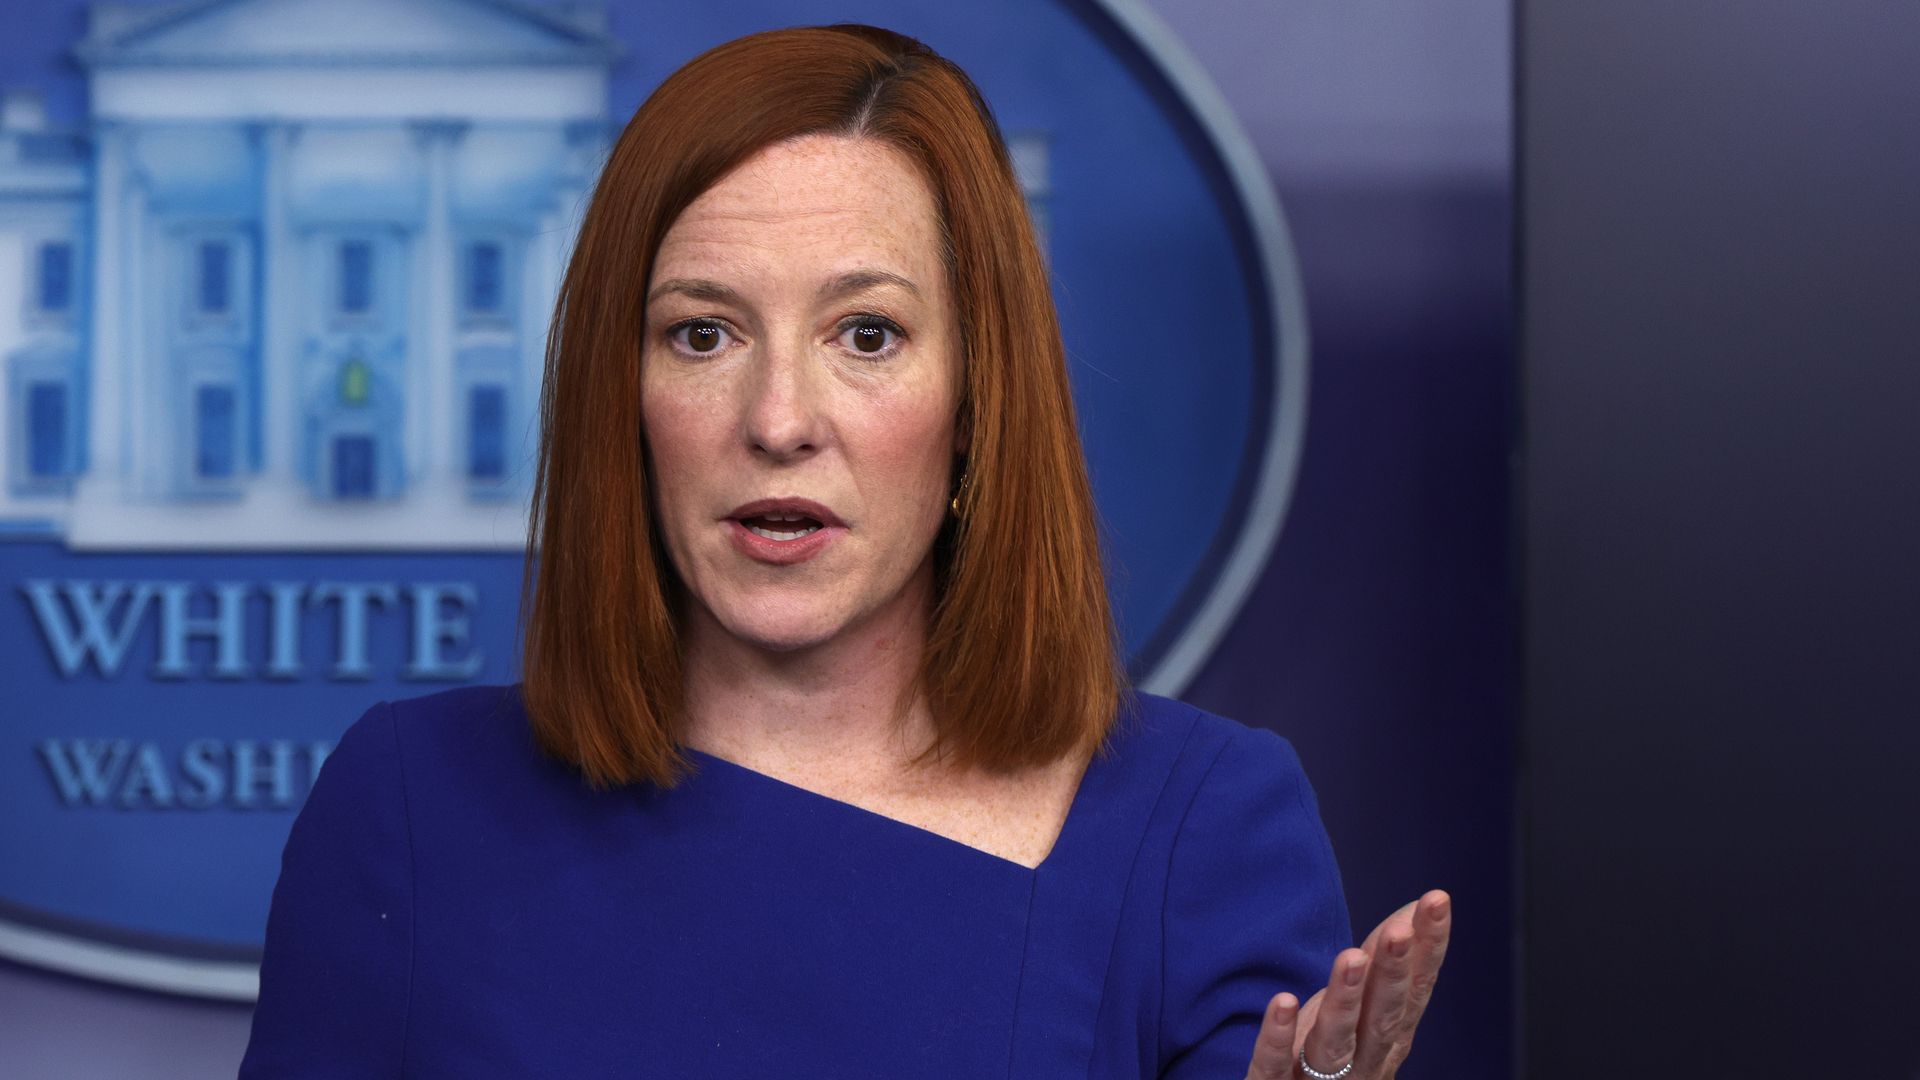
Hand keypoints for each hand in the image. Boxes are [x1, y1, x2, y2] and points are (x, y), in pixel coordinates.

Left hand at [1243, 889, 1450, 1079]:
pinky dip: (1280, 1037)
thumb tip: (1412, 909)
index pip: (1413, 991)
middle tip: (1400, 930)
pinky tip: (1283, 1002)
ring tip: (1350, 957)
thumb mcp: (1357, 1007)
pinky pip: (1275, 1066)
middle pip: (1381, 1016)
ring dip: (1344, 1000)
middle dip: (1393, 973)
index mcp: (1385, 1038)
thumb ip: (1380, 964)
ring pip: (1335, 1042)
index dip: (1428, 948)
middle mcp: (1363, 1061)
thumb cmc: (1327, 1057)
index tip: (1437, 900)